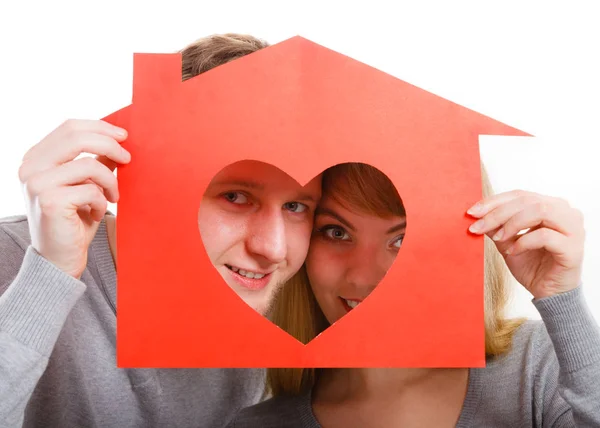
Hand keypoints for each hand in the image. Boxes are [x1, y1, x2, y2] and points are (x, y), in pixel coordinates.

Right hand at [19, 119, 129, 277]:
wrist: (59, 258)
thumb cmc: (74, 220)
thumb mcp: (86, 185)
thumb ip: (96, 161)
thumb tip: (118, 140)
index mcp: (36, 158)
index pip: (69, 128)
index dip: (100, 127)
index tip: (123, 135)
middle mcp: (30, 167)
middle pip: (77, 137)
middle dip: (110, 145)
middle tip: (128, 158)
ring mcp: (37, 183)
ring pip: (89, 165)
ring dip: (110, 182)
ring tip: (113, 197)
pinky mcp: (49, 201)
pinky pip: (91, 190)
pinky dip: (102, 202)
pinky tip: (97, 213)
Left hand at [467, 190, 584, 298]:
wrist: (548, 294)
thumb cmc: (531, 265)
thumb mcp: (507, 242)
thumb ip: (496, 227)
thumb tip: (476, 214)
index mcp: (552, 206)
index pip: (520, 195)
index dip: (494, 202)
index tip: (472, 212)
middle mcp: (565, 213)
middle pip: (527, 201)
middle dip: (498, 213)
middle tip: (478, 226)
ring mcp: (573, 229)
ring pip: (540, 211)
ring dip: (512, 224)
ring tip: (498, 238)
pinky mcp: (573, 247)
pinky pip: (545, 236)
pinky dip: (524, 242)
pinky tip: (512, 251)